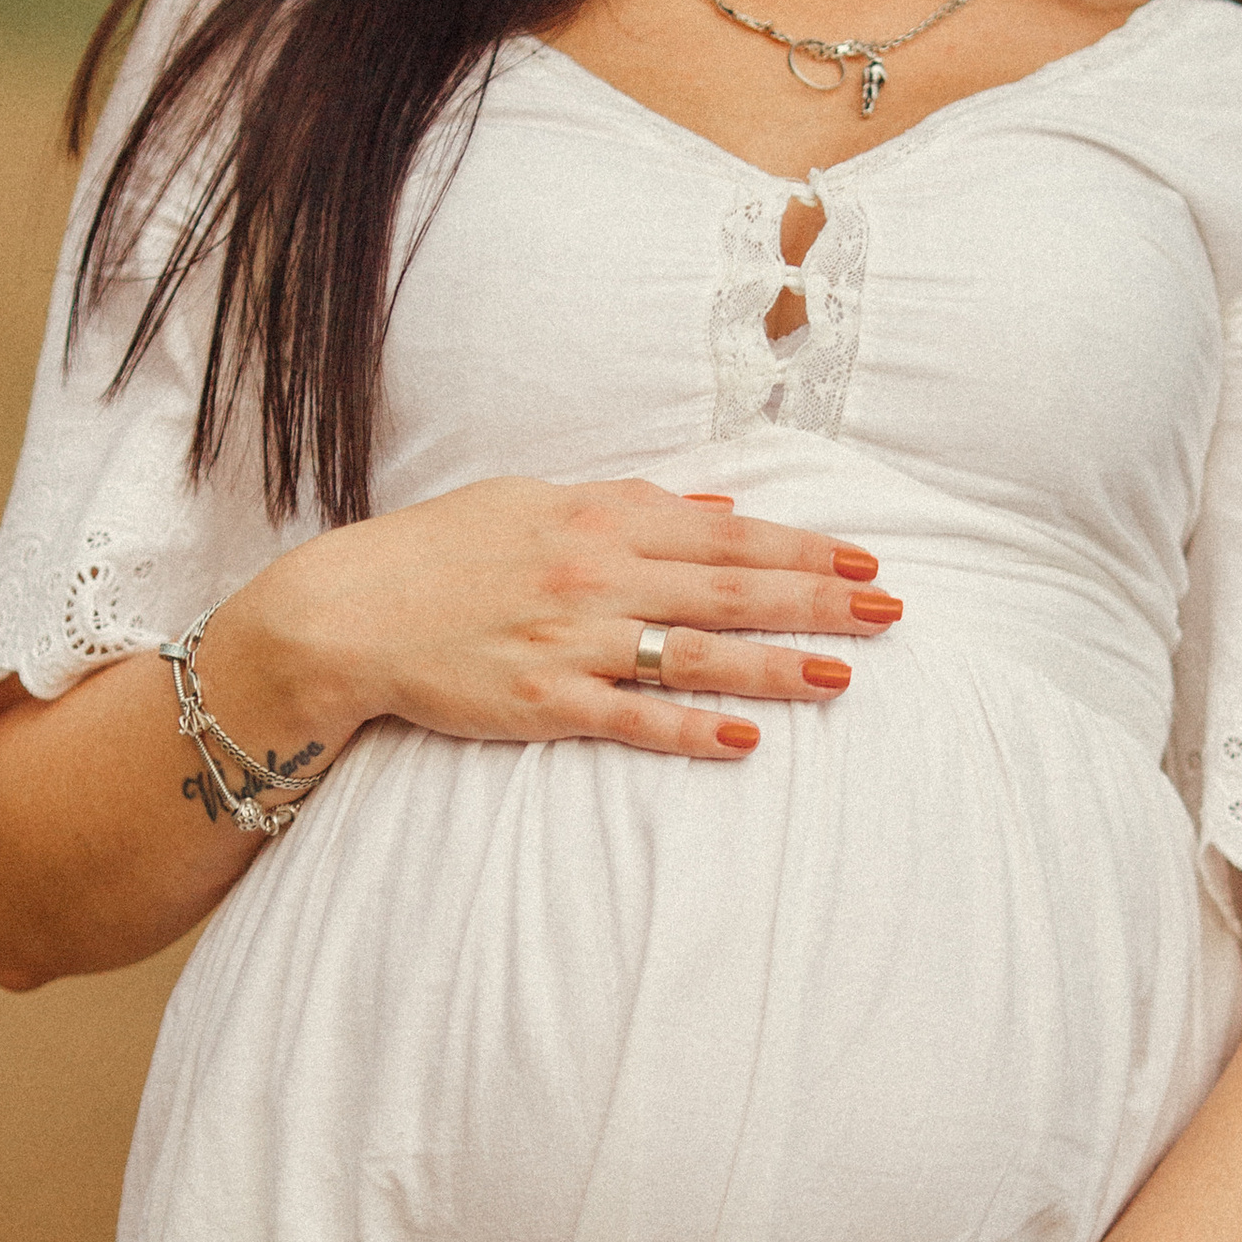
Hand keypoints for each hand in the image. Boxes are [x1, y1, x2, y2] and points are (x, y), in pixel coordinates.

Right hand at [239, 477, 901, 765]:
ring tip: (845, 676)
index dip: (804, 548)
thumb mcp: (535, 502)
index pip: (727, 535)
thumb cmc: (441, 552)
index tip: (866, 559)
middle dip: (820, 600)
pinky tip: (747, 739)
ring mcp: (574, 641)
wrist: (349, 612)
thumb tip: (715, 512)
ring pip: (698, 654)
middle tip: (893, 613)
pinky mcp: (547, 703)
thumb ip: (630, 506)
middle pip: (733, 590)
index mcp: (599, 519)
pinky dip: (693, 729)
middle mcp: (597, 575)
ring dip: (778, 665)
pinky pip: (635, 719)